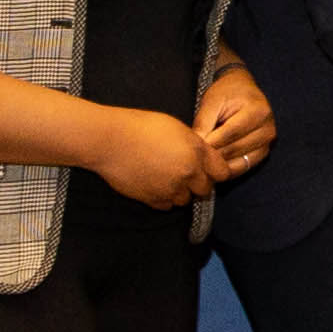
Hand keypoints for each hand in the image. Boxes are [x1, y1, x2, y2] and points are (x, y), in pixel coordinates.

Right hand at [89, 108, 218, 208]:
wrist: (110, 140)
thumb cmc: (140, 127)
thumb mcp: (176, 127)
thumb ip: (194, 145)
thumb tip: (202, 156)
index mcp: (196, 152)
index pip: (222, 172)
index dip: (217, 171)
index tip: (210, 169)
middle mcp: (188, 173)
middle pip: (205, 189)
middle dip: (198, 183)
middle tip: (185, 172)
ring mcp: (171, 189)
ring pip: (186, 199)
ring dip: (181, 191)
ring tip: (166, 176)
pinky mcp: (154, 200)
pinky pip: (167, 205)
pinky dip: (164, 198)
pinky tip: (154, 183)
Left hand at [193, 66, 276, 183]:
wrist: (243, 90)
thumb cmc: (227, 93)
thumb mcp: (212, 101)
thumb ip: (204, 122)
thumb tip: (195, 146)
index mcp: (258, 112)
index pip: (230, 133)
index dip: (209, 141)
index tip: (192, 147)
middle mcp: (268, 129)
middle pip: (234, 149)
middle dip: (212, 154)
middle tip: (193, 156)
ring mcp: (267, 143)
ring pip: (238, 161)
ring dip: (219, 163)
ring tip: (203, 159)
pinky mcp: (263, 152)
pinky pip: (244, 166)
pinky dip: (228, 168)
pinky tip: (214, 164)